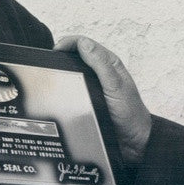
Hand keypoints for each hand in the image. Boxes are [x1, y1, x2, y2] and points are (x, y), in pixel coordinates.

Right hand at [55, 35, 151, 162]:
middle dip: (62, 54)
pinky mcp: (88, 99)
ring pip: (73, 71)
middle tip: (49, 63)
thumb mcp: (115, 86)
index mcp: (109, 63)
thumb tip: (83, 44)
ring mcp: (94, 85)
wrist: (134, 141)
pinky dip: (64, 86)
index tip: (55, 52)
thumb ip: (101, 64)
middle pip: (77, 55)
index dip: (68, 43)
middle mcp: (100, 71)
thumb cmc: (131, 113)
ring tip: (50, 75)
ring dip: (62, 70)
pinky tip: (57, 92)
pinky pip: (73, 88)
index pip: (84, 43)